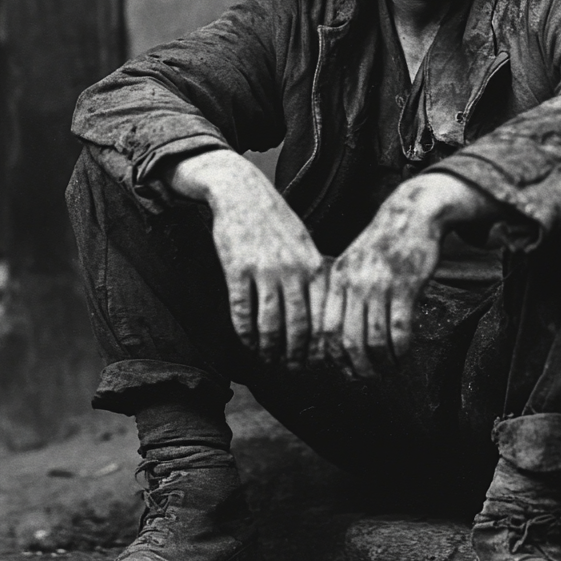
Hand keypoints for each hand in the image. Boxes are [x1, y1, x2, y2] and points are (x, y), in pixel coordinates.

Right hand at [163, 150, 324, 365]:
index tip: (314, 360)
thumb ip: (313, 274)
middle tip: (290, 368)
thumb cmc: (274, 220)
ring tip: (267, 358)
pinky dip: (245, 334)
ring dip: (268, 349)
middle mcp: (292, 270)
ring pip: (270, 325)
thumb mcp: (303, 243)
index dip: (319, 344)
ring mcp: (264, 270)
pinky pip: (243, 312)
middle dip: (295, 355)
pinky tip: (247, 341)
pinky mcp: (237, 270)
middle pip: (298, 328)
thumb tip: (323, 310)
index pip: (322, 315)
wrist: (242, 191)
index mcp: (313, 265)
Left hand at [315, 173, 497, 376]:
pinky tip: (404, 354)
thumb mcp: (352, 263)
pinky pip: (399, 330)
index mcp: (337, 280)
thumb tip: (337, 337)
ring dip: (382, 363)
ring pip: (374, 340)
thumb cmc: (382, 244)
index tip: (344, 369)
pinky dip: (401, 350)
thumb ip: (343, 294)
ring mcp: (379, 285)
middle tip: (368, 378)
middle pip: (347, 340)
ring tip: (389, 369)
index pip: (325, 329)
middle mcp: (354, 284)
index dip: (333, 357)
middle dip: (357, 368)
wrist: (411, 215)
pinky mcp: (405, 286)